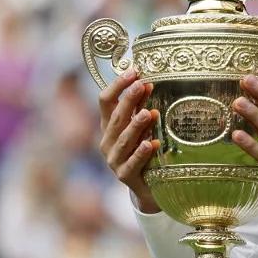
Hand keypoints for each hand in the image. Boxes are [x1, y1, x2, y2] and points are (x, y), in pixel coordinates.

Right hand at [97, 67, 159, 212]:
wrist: (148, 186)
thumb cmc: (144, 150)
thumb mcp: (141, 127)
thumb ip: (142, 107)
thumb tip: (147, 82)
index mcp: (109, 125)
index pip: (105, 101)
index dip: (117, 86)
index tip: (133, 71)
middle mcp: (108, 141)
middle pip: (116, 117)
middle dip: (129, 100)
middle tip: (142, 85)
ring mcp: (115, 159)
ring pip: (124, 140)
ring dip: (136, 125)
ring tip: (149, 113)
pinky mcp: (125, 176)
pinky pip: (132, 163)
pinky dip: (142, 153)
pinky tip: (152, 144)